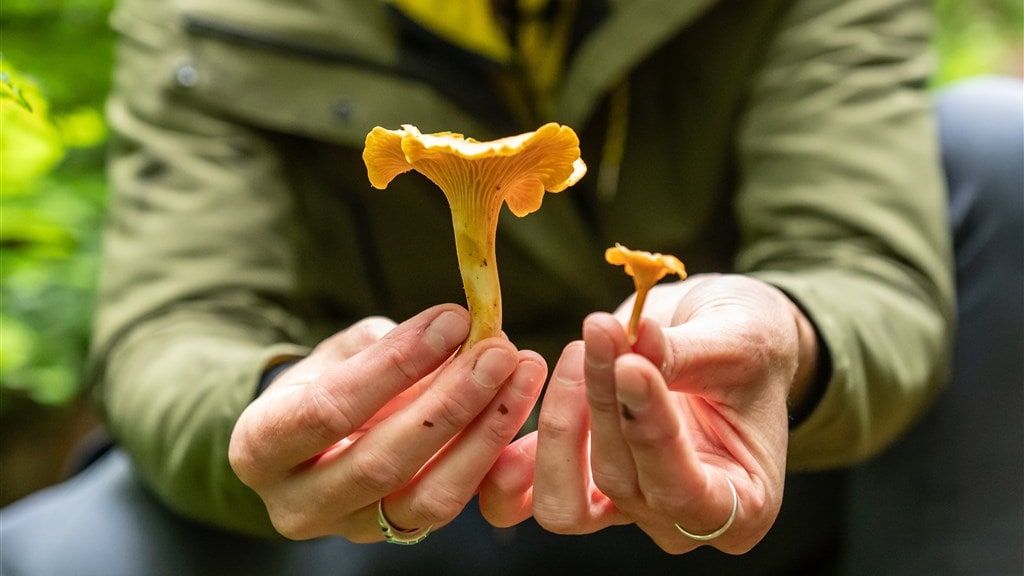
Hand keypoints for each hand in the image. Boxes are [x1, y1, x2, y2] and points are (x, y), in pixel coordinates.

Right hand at [229, 304, 545, 541]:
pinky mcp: (396, 535)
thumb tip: (456, 327)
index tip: (453, 320)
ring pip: (428, 497)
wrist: (310, 442)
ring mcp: (349, 529)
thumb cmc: (321, 385)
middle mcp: (298, 503)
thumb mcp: (335, 355)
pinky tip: (520, 417)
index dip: (396, 365)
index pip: (329, 409)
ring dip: (485, 435)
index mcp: (260, 447)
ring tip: (520, 377)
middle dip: (450, 402)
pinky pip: (453, 507)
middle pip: (383, 461)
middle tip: (499, 351)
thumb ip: (386, 346)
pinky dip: (492, 461)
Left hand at [481, 275, 817, 553]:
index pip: (685, 488)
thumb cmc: (747, 343)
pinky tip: (530, 384)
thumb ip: (682, 355)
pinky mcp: (585, 482)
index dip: (651, 430)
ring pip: (567, 501)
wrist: (724, 335)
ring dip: (561, 423)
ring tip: (580, 348)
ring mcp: (627, 508)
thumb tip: (634, 340)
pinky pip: (535, 488)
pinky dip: (523, 447)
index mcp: (742, 506)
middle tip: (599, 328)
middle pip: (622, 484)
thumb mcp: (737, 341)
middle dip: (603, 400)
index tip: (631, 365)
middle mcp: (679, 521)